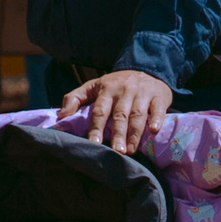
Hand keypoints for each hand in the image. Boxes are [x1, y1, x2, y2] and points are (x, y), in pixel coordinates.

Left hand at [57, 68, 173, 150]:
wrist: (146, 69)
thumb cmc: (116, 84)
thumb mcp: (93, 86)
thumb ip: (74, 98)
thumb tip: (61, 116)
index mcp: (107, 89)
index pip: (100, 110)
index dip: (96, 127)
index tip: (93, 143)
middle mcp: (124, 90)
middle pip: (120, 115)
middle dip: (117, 134)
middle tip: (116, 152)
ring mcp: (143, 93)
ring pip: (137, 115)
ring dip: (134, 133)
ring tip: (131, 150)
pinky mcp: (159, 96)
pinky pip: (158, 109)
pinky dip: (157, 119)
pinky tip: (154, 130)